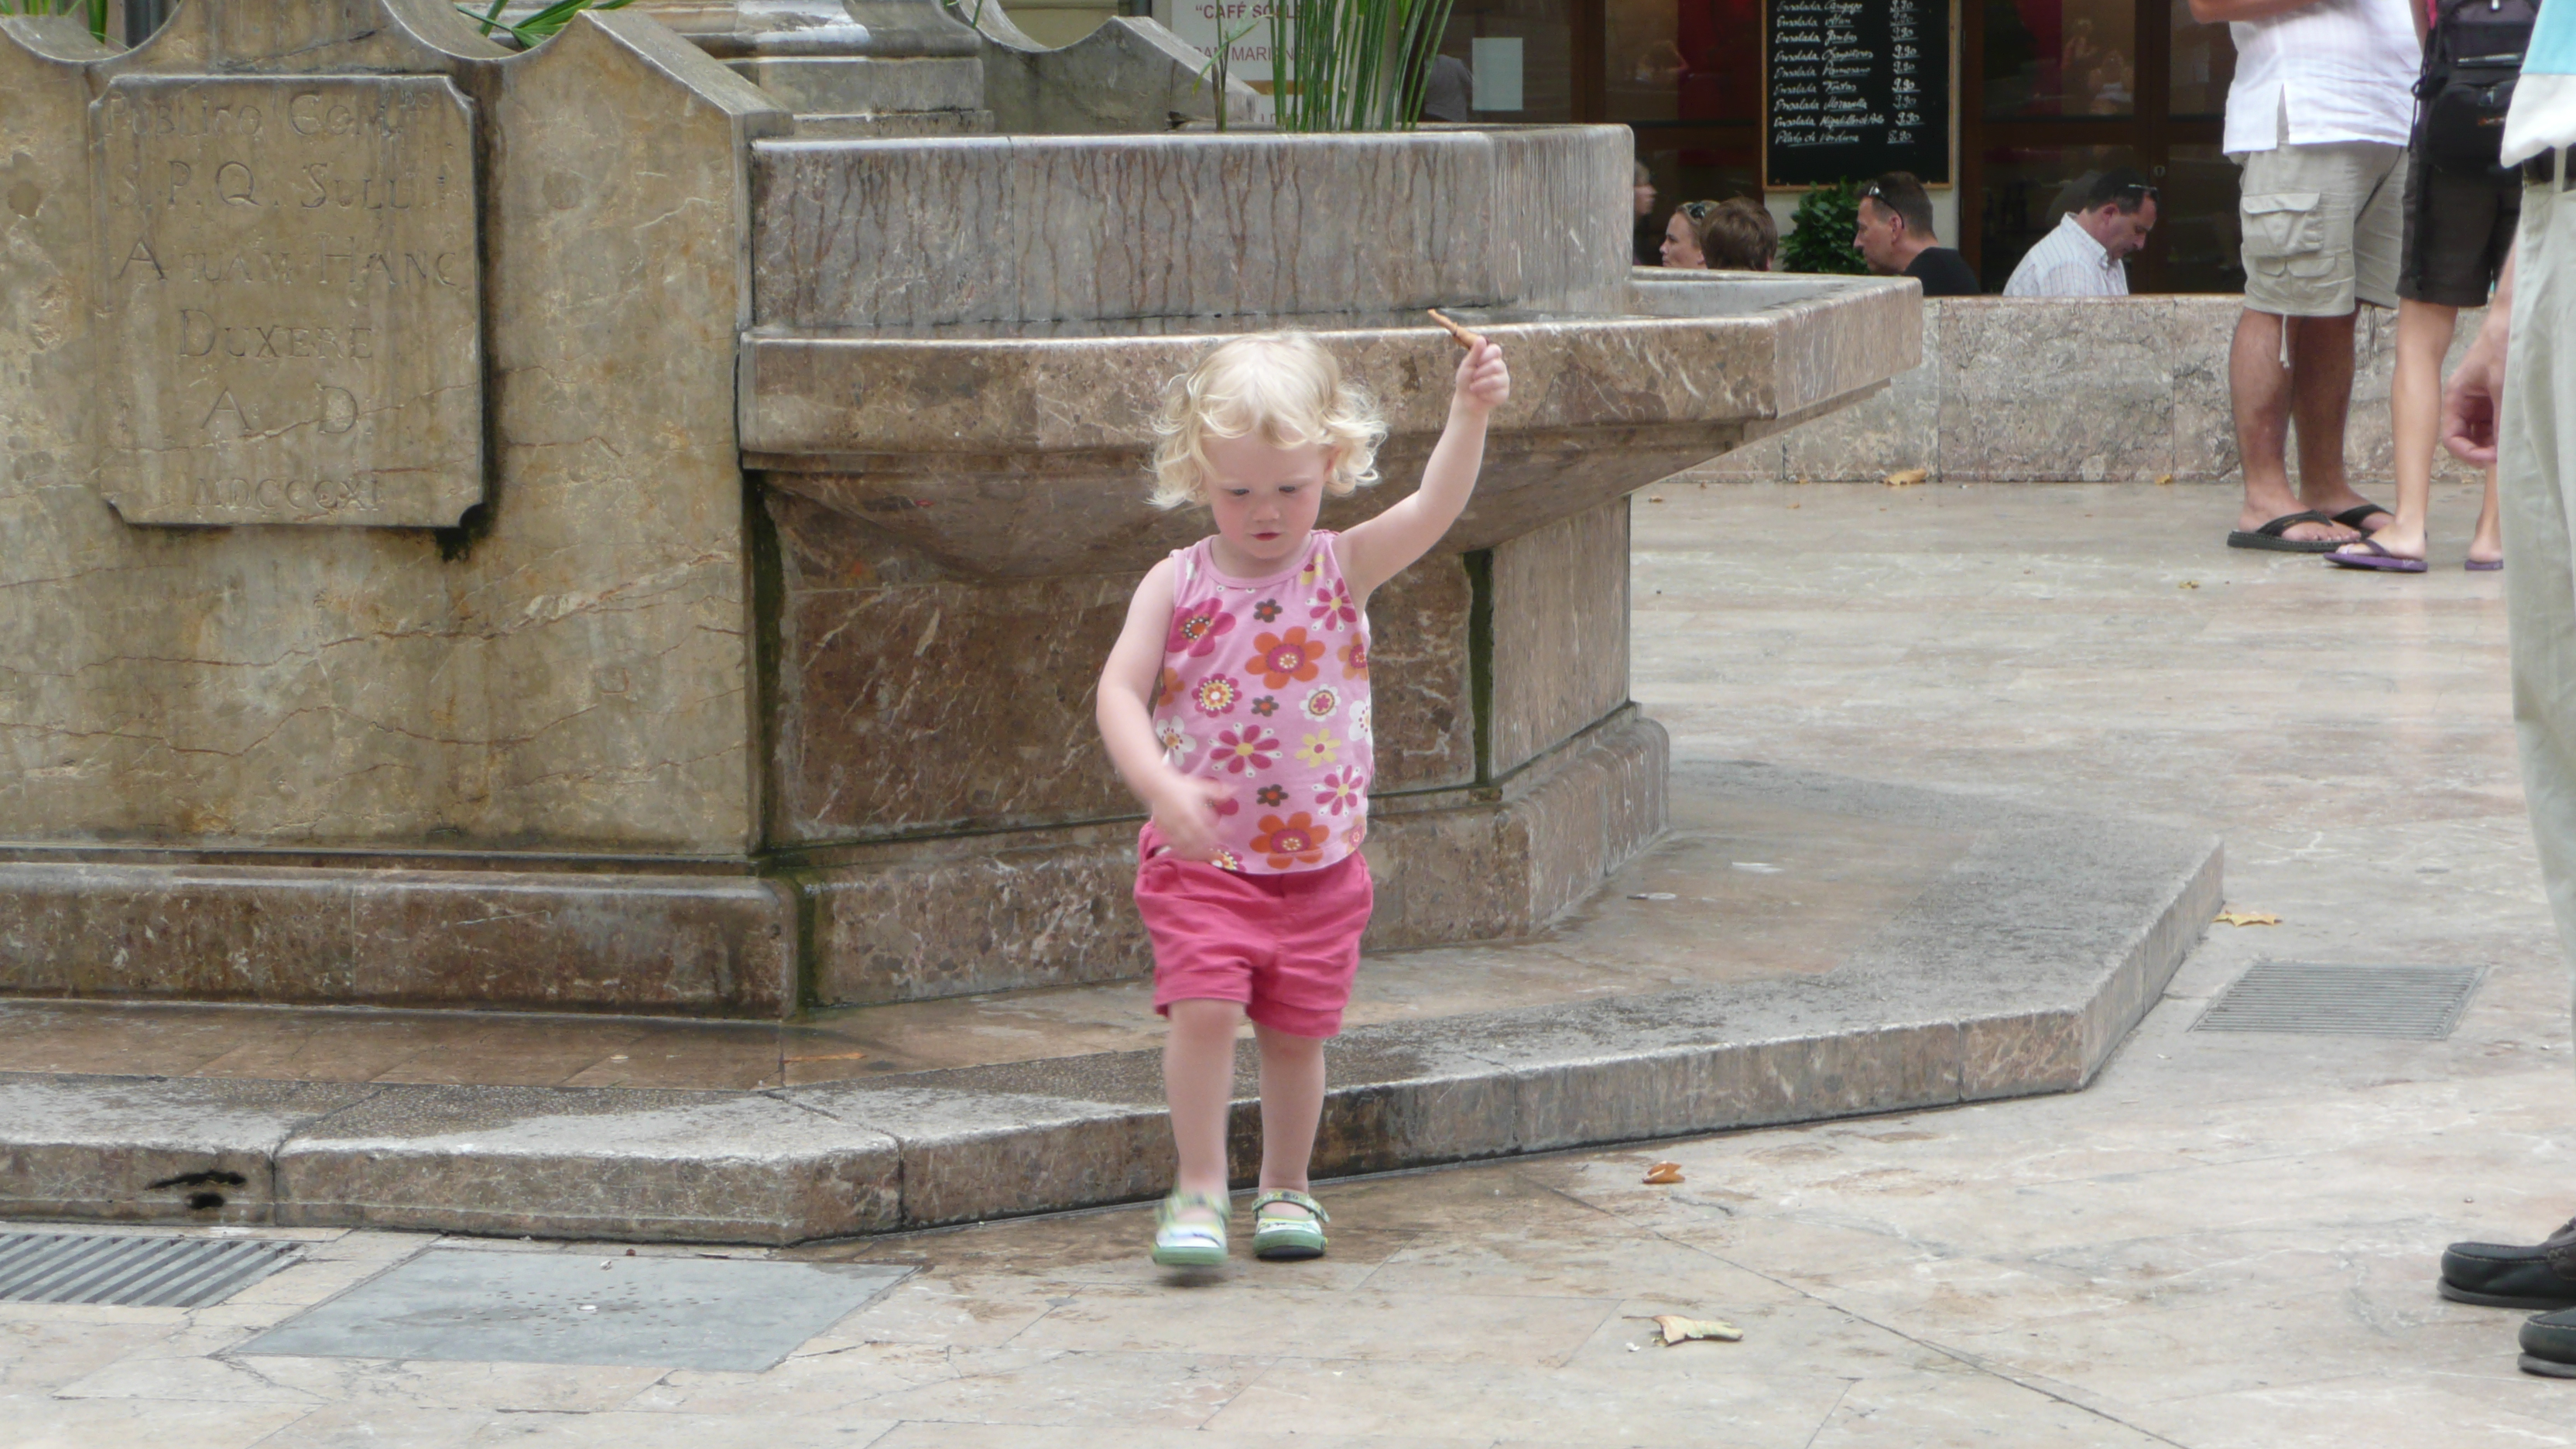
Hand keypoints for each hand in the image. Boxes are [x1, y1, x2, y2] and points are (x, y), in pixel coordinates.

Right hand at [1147, 773, 1233, 862]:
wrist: (1158, 786)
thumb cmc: (1181, 786)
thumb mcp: (1201, 787)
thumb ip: (1218, 792)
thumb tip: (1236, 789)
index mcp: (1193, 812)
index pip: (1210, 827)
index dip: (1222, 832)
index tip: (1231, 833)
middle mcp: (1183, 823)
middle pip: (1198, 841)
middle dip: (1209, 848)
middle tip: (1219, 851)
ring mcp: (1173, 829)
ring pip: (1186, 847)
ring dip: (1197, 853)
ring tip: (1206, 856)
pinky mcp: (1165, 832)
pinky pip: (1175, 846)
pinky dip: (1183, 852)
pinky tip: (1190, 854)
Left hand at [1454, 339, 1508, 416]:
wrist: (1466, 400)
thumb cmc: (1466, 380)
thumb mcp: (1467, 365)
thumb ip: (1475, 353)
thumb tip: (1481, 338)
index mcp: (1492, 357)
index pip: (1496, 350)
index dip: (1486, 355)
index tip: (1477, 362)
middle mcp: (1501, 367)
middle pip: (1496, 365)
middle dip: (1480, 373)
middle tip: (1473, 377)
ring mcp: (1504, 380)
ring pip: (1496, 380)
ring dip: (1480, 385)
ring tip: (1473, 387)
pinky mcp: (1504, 393)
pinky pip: (1496, 393)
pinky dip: (1483, 395)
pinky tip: (1481, 395)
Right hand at [2442, 318, 2506, 466]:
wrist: (2513, 322)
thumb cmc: (2500, 346)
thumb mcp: (2501, 386)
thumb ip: (2500, 418)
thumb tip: (2502, 449)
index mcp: (2455, 397)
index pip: (2451, 436)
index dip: (2467, 452)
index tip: (2488, 459)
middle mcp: (2466, 403)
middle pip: (2466, 438)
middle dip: (2482, 450)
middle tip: (2502, 457)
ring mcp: (2481, 402)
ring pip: (2483, 433)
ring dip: (2494, 442)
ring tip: (2510, 447)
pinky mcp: (2496, 399)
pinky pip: (2496, 422)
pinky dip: (2504, 431)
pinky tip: (2514, 435)